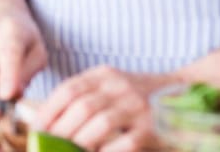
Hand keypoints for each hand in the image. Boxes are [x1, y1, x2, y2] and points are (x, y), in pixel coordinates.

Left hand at [35, 66, 177, 151]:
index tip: (37, 128)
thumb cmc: (135, 98)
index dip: (49, 110)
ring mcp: (139, 106)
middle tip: (49, 145)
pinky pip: (125, 142)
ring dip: (80, 142)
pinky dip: (106, 151)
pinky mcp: (153, 128)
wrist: (183, 94)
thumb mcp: (108, 88)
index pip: (69, 89)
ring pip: (101, 123)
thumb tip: (45, 122)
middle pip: (82, 107)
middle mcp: (121, 86)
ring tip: (70, 151)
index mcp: (104, 75)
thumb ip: (83, 98)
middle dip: (61, 130)